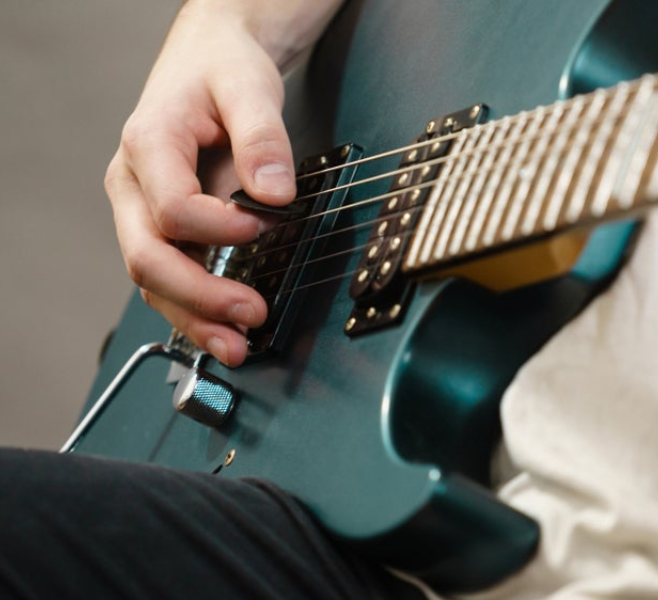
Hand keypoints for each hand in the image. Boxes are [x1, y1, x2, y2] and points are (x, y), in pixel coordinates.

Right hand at [105, 0, 341, 365]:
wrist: (207, 63)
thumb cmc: (222, 71)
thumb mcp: (248, 86)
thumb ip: (262, 136)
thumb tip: (275, 193)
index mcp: (148, 144)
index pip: (172, 207)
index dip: (217, 227)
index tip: (263, 226)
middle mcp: (134, 184)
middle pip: (148, 256)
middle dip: (200, 295)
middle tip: (251, 315)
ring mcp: (143, 211)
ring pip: (153, 278)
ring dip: (194, 318)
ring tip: (238, 347)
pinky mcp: (164, 228)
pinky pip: (169, 277)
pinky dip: (195, 308)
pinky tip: (225, 331)